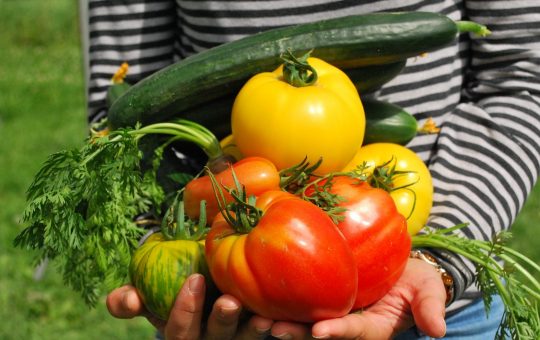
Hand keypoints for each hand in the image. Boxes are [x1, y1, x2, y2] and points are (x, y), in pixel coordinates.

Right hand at [106, 273, 273, 339]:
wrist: (202, 292)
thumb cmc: (173, 294)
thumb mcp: (150, 299)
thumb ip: (130, 300)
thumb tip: (126, 300)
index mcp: (182, 332)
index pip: (180, 330)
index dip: (185, 310)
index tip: (194, 279)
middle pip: (215, 339)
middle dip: (221, 322)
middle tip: (230, 301)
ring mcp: (234, 339)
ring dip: (253, 330)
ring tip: (264, 317)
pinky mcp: (254, 334)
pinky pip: (269, 335)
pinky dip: (278, 328)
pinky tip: (284, 315)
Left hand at [268, 258, 446, 338]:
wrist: (397, 266)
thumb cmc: (413, 279)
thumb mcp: (427, 290)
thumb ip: (429, 307)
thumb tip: (438, 330)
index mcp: (371, 327)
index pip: (354, 332)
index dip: (338, 333)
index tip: (320, 332)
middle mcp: (345, 324)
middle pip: (317, 333)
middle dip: (296, 334)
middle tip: (271, 329)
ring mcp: (329, 310)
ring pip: (301, 319)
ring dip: (278, 320)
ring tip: (254, 317)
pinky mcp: (316, 294)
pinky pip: (296, 298)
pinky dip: (277, 299)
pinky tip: (254, 293)